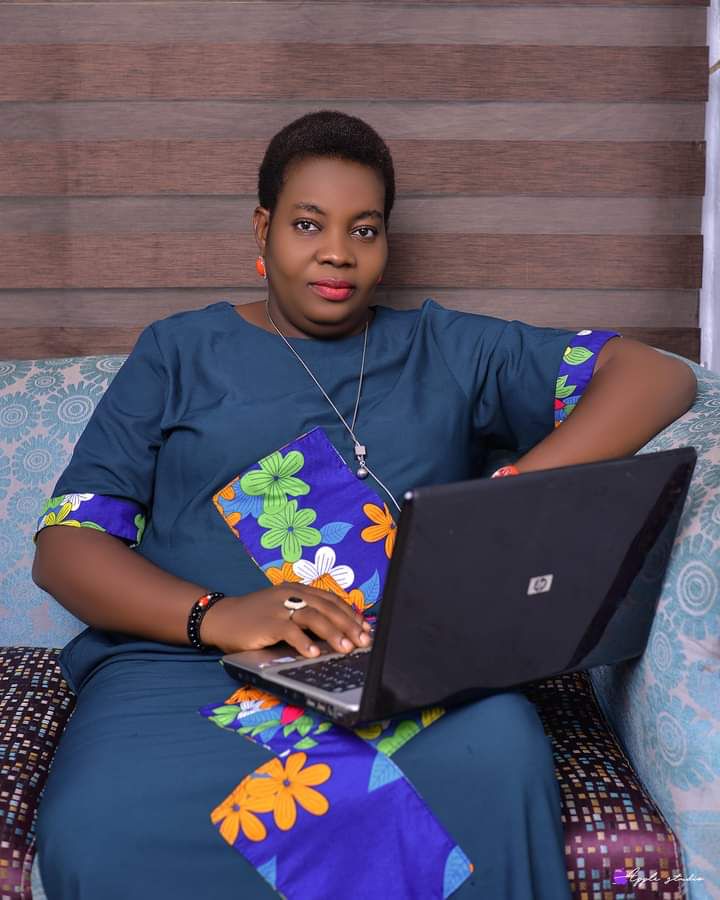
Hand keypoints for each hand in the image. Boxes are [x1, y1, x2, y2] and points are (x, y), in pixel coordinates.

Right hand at [200, 583, 371, 657]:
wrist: (222, 617)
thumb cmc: (255, 617)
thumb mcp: (284, 609)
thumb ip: (306, 615)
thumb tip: (336, 632)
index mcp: (298, 590)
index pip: (331, 600)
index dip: (350, 614)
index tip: (366, 629)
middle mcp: (292, 595)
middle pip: (327, 608)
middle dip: (349, 625)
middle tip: (364, 641)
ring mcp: (279, 607)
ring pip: (313, 617)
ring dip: (333, 633)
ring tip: (346, 649)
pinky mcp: (267, 622)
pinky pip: (289, 631)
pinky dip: (304, 642)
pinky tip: (314, 653)